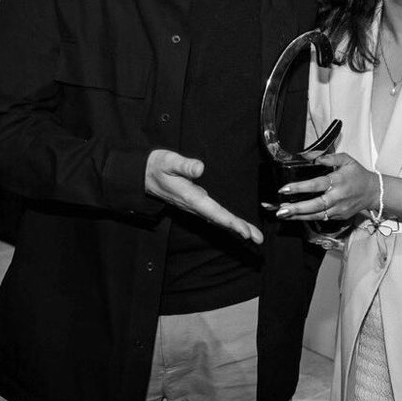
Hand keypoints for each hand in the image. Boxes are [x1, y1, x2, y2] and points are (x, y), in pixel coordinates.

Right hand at [144, 149, 262, 242]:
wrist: (144, 175)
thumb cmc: (158, 167)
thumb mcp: (168, 161)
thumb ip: (183, 165)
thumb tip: (200, 168)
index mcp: (190, 197)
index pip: (214, 212)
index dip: (230, 222)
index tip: (244, 231)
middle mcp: (195, 205)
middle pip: (220, 219)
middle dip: (239, 229)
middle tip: (257, 238)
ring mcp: (196, 206)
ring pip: (218, 219)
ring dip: (236, 227)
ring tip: (254, 235)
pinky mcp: (196, 203)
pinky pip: (215, 215)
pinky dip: (228, 221)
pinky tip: (237, 226)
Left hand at [275, 152, 377, 221]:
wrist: (373, 192)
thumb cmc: (358, 175)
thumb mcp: (347, 160)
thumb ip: (331, 157)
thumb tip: (314, 157)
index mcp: (338, 181)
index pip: (316, 184)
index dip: (300, 187)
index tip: (285, 189)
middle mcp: (338, 197)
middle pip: (315, 205)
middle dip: (296, 208)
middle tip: (280, 210)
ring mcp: (339, 209)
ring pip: (316, 215)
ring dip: (298, 216)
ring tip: (282, 214)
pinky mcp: (339, 217)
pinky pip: (321, 218)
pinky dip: (307, 218)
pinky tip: (294, 216)